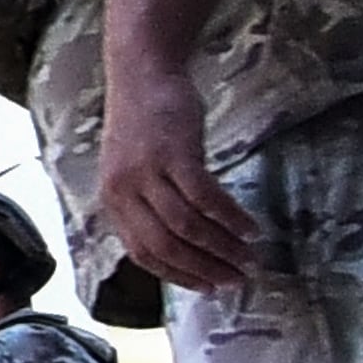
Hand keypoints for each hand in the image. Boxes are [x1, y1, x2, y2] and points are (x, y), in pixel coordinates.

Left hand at [98, 64, 256, 291]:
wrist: (141, 73)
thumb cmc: (143, 126)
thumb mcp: (131, 171)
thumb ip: (147, 207)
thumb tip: (185, 251)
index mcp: (112, 200)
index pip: (143, 254)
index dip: (179, 276)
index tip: (209, 289)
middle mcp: (124, 190)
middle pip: (167, 246)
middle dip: (207, 269)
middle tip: (238, 280)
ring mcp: (147, 171)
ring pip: (188, 227)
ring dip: (224, 248)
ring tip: (250, 257)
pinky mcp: (174, 153)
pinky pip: (206, 198)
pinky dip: (231, 218)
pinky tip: (250, 227)